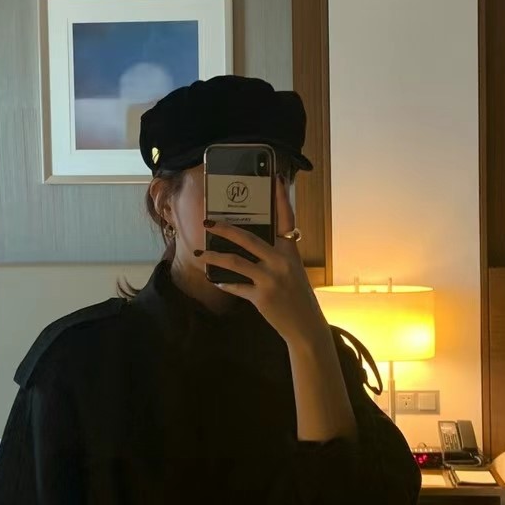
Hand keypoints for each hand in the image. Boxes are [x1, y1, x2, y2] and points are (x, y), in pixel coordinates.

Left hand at [197, 176, 328, 347]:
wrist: (306, 327)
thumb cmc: (298, 298)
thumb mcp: (293, 272)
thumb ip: (278, 257)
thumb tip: (253, 245)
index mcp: (291, 253)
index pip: (286, 219)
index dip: (280, 198)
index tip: (274, 178)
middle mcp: (281, 263)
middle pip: (249, 238)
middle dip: (225, 229)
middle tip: (208, 222)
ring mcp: (271, 280)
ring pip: (236, 262)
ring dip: (214, 257)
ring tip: (199, 253)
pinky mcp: (261, 297)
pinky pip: (236, 287)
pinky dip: (223, 282)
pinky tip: (213, 279)